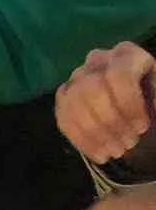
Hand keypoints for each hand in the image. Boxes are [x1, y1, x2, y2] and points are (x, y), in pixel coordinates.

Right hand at [57, 43, 155, 163]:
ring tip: (116, 152)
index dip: (128, 104)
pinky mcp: (64, 95)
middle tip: (129, 143)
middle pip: (92, 88)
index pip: (118, 74)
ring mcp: (77, 77)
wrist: (140, 112)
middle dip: (110, 121)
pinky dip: (81, 139)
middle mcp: (97, 60)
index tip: (142, 127)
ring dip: (95, 133)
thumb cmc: (154, 104)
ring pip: (74, 102)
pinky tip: (99, 154)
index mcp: (127, 55)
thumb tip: (150, 110)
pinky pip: (63, 116)